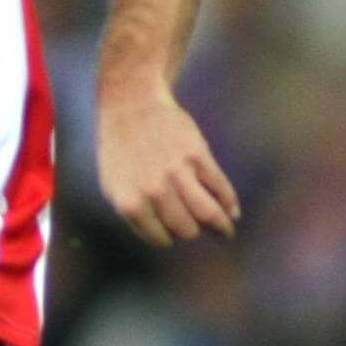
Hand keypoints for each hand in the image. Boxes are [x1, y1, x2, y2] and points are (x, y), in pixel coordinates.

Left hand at [97, 78, 239, 247]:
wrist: (132, 107)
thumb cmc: (120, 149)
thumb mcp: (113, 186)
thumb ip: (135, 212)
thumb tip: (166, 235)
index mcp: (130, 203)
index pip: (159, 238)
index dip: (167, 238)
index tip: (172, 235)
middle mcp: (154, 192)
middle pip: (186, 229)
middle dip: (191, 231)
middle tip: (196, 229)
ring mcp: (178, 174)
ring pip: (208, 213)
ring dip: (220, 227)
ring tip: (225, 232)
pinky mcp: (198, 157)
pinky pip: (220, 188)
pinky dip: (230, 203)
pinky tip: (232, 212)